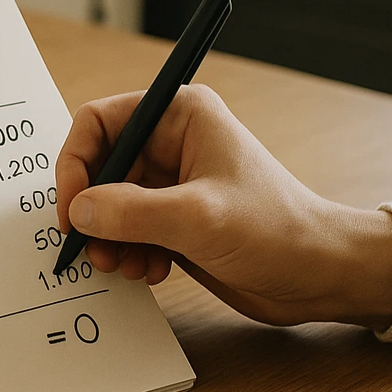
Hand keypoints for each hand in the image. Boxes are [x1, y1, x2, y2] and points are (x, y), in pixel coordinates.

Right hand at [56, 85, 391, 328]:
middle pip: (99, 167)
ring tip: (126, 266)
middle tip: (95, 250)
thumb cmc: (279, 231)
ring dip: (108, 240)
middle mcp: (172, 143)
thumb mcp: (199, 219)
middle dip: (91, 212)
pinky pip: (127, 231)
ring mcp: (172, 183)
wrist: (320, 275)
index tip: (71, 210)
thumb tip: (79, 211)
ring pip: (108, 204)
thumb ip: (131, 212)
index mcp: (180, 115)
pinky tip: (151, 271)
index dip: (75, 165)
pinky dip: (127, 253)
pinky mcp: (175, 219)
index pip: (100, 123)